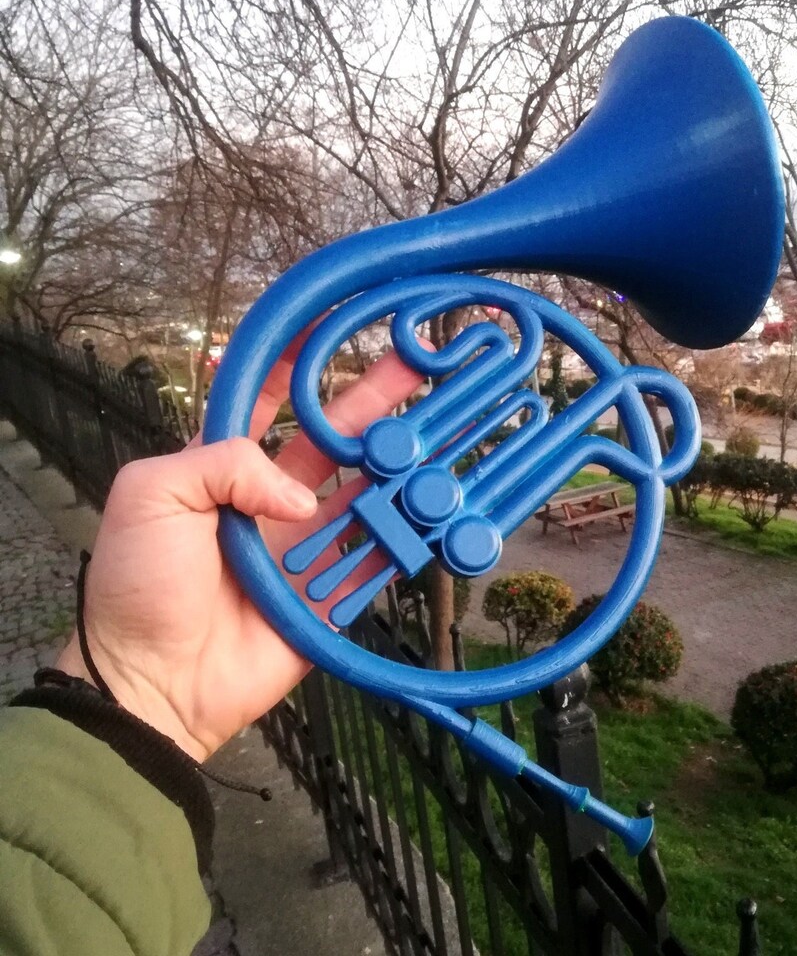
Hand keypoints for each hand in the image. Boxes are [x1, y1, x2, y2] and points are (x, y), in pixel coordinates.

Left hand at [55, 348, 424, 761]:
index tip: (333, 327)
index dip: (297, 363)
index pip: (265, 401)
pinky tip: (442, 499)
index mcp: (222, 468)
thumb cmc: (139, 584)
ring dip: (402, 460)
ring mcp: (304, 546)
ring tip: (445, 423)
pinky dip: (410, 531)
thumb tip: (300, 498)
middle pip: (333, 439)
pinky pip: (377, 557)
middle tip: (416, 362)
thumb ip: (224, 463)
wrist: (155, 682)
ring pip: (365, 492)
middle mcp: (270, 500)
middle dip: (373, 400)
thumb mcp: (152, 496)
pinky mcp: (330, 592)